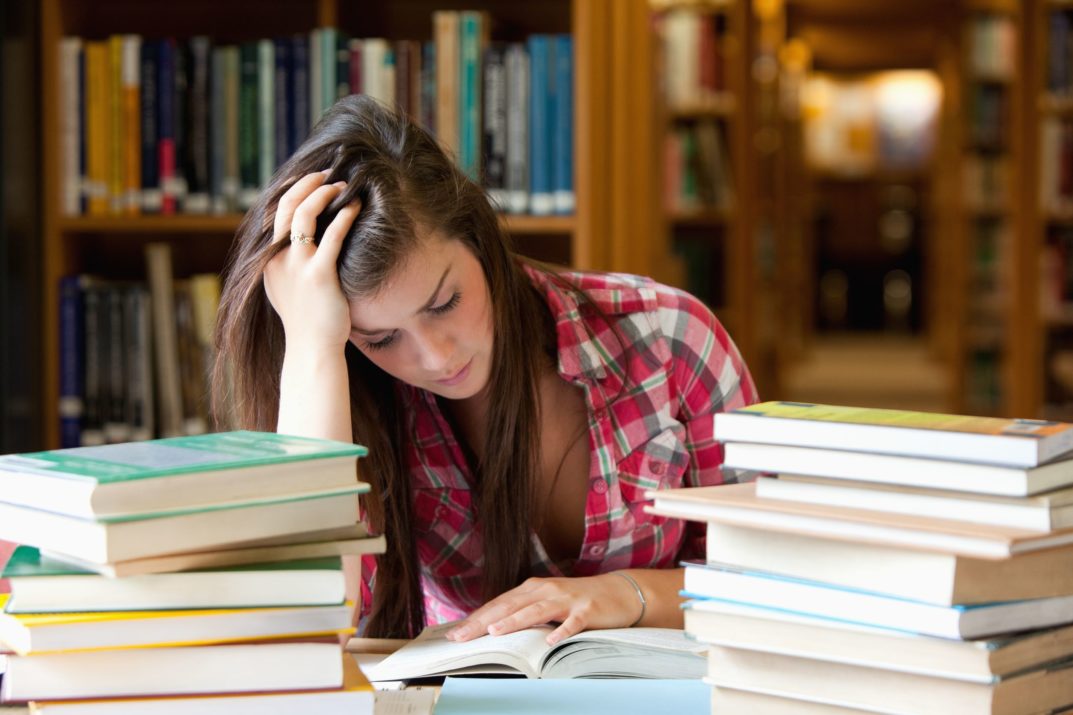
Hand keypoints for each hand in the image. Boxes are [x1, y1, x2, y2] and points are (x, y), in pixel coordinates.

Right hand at [264, 171, 360, 351]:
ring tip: (343, 186)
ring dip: (324, 194)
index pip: (277, 212)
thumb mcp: (289, 289)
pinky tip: (356, 208)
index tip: (312, 180)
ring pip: (305, 215)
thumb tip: (303, 244)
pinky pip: (332, 237)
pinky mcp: (319, 276)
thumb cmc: (308, 322)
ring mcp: (297, 267)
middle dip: (308, 183)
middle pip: (287, 206)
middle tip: (328, 173)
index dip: (294, 191)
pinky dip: (344, 217)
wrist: (312, 350)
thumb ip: (290, 265)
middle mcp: (278, 259)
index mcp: (269, 260)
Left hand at [445, 574, 643, 645]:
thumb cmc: (577, 601)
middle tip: (463, 636)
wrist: (617, 592)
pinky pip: (572, 623)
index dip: (477, 618)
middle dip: (484, 621)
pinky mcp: (586, 610)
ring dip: (515, 621)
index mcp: (533, 589)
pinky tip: (551, 640)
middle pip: (510, 606)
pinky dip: (562, 631)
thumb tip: (493, 628)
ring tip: (496, 631)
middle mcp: (546, 590)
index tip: (455, 634)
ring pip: (536, 610)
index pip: (499, 604)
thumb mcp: (547, 603)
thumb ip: (524, 611)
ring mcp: (566, 599)